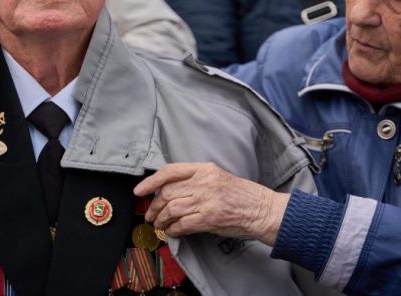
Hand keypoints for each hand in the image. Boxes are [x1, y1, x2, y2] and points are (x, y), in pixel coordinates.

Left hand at [133, 163, 288, 246]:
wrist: (261, 209)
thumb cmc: (240, 195)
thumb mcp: (217, 177)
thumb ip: (194, 180)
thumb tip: (167, 191)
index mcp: (204, 169)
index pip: (170, 171)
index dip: (150, 181)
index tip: (139, 191)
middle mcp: (204, 182)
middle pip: (167, 193)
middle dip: (154, 206)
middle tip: (150, 214)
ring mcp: (207, 200)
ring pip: (171, 209)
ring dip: (161, 220)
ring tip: (159, 224)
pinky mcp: (209, 218)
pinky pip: (182, 225)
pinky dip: (173, 230)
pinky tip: (173, 231)